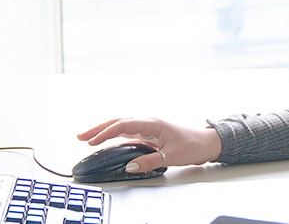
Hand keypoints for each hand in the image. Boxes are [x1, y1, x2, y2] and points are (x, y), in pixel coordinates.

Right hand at [77, 117, 221, 173]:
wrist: (207, 143)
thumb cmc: (193, 144)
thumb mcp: (171, 156)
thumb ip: (149, 161)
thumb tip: (130, 166)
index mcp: (152, 123)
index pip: (122, 125)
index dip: (105, 133)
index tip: (92, 141)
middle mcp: (148, 122)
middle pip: (117, 122)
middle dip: (98, 129)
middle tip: (81, 137)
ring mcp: (148, 127)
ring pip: (121, 126)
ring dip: (105, 131)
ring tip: (88, 139)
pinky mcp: (149, 134)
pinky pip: (128, 133)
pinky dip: (115, 136)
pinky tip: (107, 142)